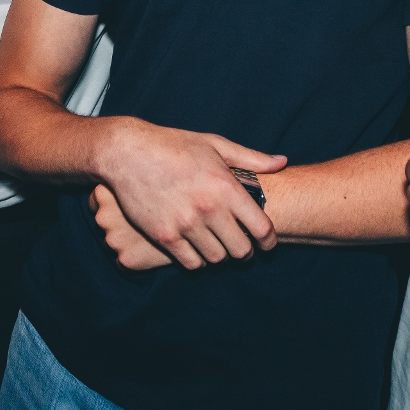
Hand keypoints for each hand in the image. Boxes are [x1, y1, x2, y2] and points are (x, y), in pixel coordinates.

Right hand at [97, 119, 284, 268]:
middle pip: (241, 250)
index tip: (267, 244)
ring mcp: (186, 225)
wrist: (128, 152)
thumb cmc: (175, 145)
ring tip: (217, 246)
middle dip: (245, 251)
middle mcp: (209, 208)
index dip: (269, 242)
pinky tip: (196, 249)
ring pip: (217, 259)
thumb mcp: (215, 145)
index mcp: (226, 186)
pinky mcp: (164, 236)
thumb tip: (282, 162)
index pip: (262, 228)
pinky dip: (198, 261)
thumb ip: (251, 159)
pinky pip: (191, 263)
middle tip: (240, 247)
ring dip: (220, 256)